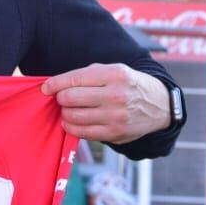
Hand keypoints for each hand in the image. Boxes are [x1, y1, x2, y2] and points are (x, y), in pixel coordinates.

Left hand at [41, 63, 168, 143]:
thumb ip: (87, 75)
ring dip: (65, 113)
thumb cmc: (128, 85)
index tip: (46, 88)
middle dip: (60, 98)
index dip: (54, 84)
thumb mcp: (114, 70)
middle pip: (70, 98)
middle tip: (62, 98)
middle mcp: (116, 95)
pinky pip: (82, 133)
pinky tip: (74, 121)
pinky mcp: (115, 134)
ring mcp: (116, 117)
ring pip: (73, 117)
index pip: (74, 79)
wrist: (159, 106)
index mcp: (115, 74)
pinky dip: (72, 127)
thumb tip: (55, 86)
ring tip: (69, 109)